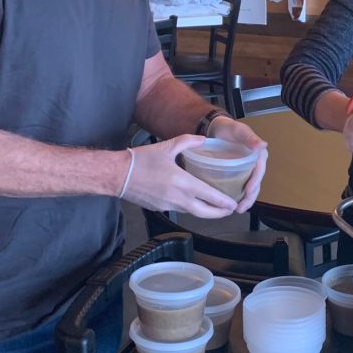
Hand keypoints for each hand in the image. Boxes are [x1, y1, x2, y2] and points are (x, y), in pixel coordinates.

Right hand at [120, 135, 240, 218]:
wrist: (117, 175)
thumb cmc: (141, 160)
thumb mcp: (166, 146)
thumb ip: (188, 142)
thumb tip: (203, 139)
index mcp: (182, 182)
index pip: (209, 196)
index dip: (224, 202)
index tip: (234, 204)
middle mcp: (177, 198)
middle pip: (204, 212)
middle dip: (219, 213)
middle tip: (229, 210)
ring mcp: (168, 205)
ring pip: (192, 212)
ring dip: (205, 212)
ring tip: (215, 207)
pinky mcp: (160, 209)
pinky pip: (180, 210)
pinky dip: (190, 208)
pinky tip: (193, 201)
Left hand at [205, 115, 267, 213]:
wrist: (218, 129)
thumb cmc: (229, 128)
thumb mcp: (239, 130)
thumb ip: (249, 137)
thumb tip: (263, 145)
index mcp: (259, 155)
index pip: (259, 171)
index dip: (255, 181)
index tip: (248, 191)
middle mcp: (256, 164)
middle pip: (256, 183)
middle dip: (250, 197)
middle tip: (240, 208)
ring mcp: (248, 171)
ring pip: (250, 188)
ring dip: (246, 200)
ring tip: (238, 210)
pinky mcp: (239, 175)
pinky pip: (241, 187)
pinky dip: (239, 196)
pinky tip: (232, 204)